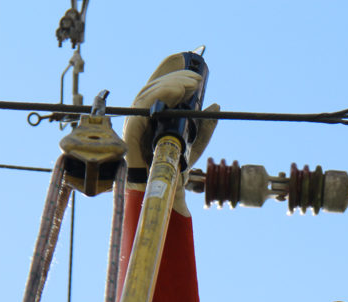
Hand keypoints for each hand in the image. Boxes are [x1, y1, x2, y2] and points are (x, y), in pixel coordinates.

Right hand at [123, 53, 217, 214]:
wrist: (167, 189)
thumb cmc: (176, 166)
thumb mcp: (196, 142)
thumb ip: (205, 124)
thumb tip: (216, 103)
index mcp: (153, 114)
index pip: (158, 85)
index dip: (170, 71)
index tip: (191, 66)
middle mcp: (141, 115)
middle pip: (154, 86)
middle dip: (177, 78)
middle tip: (197, 80)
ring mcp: (135, 121)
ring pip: (149, 92)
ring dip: (172, 84)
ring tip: (191, 84)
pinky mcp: (132, 131)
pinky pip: (143, 107)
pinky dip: (160, 96)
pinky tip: (177, 93)